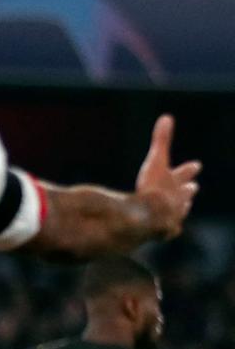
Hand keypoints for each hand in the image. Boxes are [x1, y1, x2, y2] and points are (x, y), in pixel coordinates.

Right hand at [135, 114, 200, 238]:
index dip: (189, 169)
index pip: (185, 173)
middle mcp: (179, 199)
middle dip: (188, 190)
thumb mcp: (156, 161)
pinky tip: (167, 231)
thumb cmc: (153, 187)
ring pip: (180, 211)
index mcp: (176, 182)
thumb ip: (161, 140)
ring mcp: (175, 216)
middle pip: (186, 193)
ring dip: (181, 208)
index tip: (197, 165)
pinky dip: (169, 228)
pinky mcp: (168, 231)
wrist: (151, 216)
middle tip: (193, 188)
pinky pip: (170, 230)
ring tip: (182, 207)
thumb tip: (167, 117)